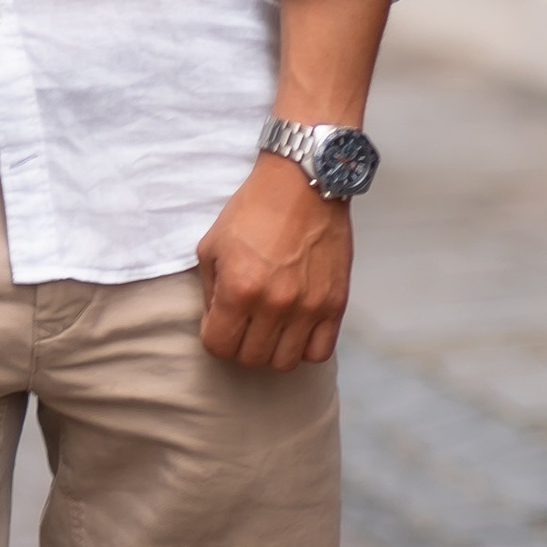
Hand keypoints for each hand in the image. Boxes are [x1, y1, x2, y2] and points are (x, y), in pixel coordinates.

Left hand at [196, 155, 352, 370]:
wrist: (303, 184)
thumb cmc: (254, 210)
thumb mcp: (212, 245)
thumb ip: (210, 290)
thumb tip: (216, 321)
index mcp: (239, 289)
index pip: (218, 347)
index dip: (214, 338)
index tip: (219, 324)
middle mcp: (274, 304)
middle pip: (251, 359)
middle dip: (240, 346)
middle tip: (243, 325)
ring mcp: (308, 307)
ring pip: (285, 362)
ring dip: (272, 350)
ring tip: (270, 329)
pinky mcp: (335, 304)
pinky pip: (320, 352)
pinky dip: (305, 347)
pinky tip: (297, 328)